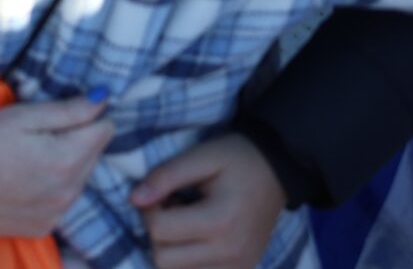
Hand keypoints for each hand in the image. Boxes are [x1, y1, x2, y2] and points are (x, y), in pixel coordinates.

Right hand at [0, 93, 112, 235]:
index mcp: (68, 159)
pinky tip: (26, 180)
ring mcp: (58, 213)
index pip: (105, 129)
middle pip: (94, 155)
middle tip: (40, 134)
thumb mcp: (22, 117)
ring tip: (31, 157)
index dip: (87, 115)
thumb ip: (68, 110)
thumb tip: (103, 99)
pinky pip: (62, 201)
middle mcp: (70, 191)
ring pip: (80, 179)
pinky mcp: (44, 226)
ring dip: (66, 165)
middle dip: (77, 140)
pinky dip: (52, 188)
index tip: (62, 113)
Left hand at [131, 133, 286, 268]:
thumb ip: (166, 176)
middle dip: (156, 233)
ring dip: (170, 250)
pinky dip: (186, 261)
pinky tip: (195, 237)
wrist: (278, 171)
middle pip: (163, 260)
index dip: (148, 209)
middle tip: (170, 208)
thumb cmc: (237, 159)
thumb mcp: (202, 156)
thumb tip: (134, 199)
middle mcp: (230, 254)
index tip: (160, 193)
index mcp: (220, 222)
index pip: (159, 231)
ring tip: (185, 222)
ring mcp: (237, 268)